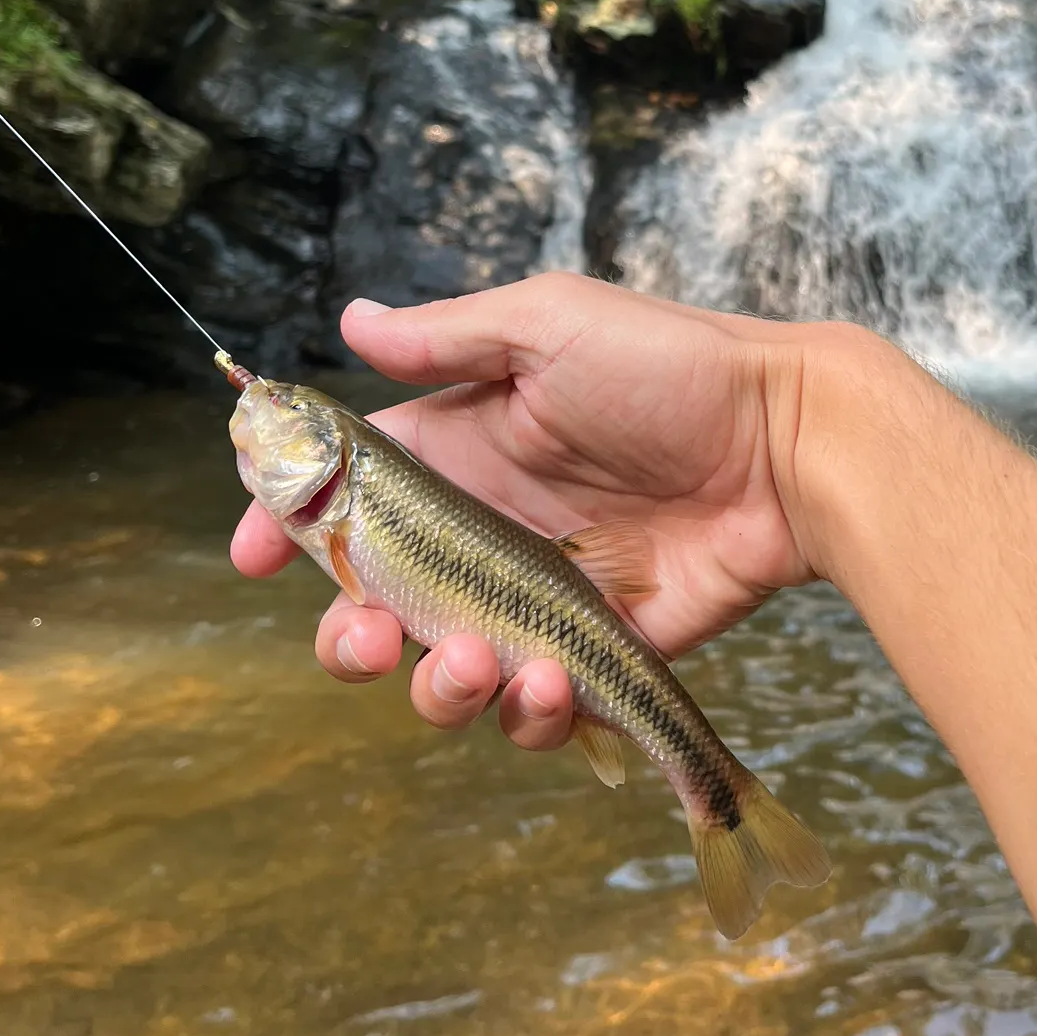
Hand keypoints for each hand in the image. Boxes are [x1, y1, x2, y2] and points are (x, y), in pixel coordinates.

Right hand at [230, 272, 866, 751]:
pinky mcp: (597, 655)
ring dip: (435, 688)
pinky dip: (526, 715)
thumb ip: (445, 338)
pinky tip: (550, 683)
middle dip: (349, 639)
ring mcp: (539, 600)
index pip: (351, 496)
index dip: (290, 526)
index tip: (249, 553)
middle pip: (378, 607)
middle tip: (362, 639)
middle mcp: (489, 532)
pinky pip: (533, 711)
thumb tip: (347, 320)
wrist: (787, 441)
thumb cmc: (672, 368)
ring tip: (472, 661)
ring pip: (444, 674)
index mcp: (463, 449)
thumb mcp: (549, 325)